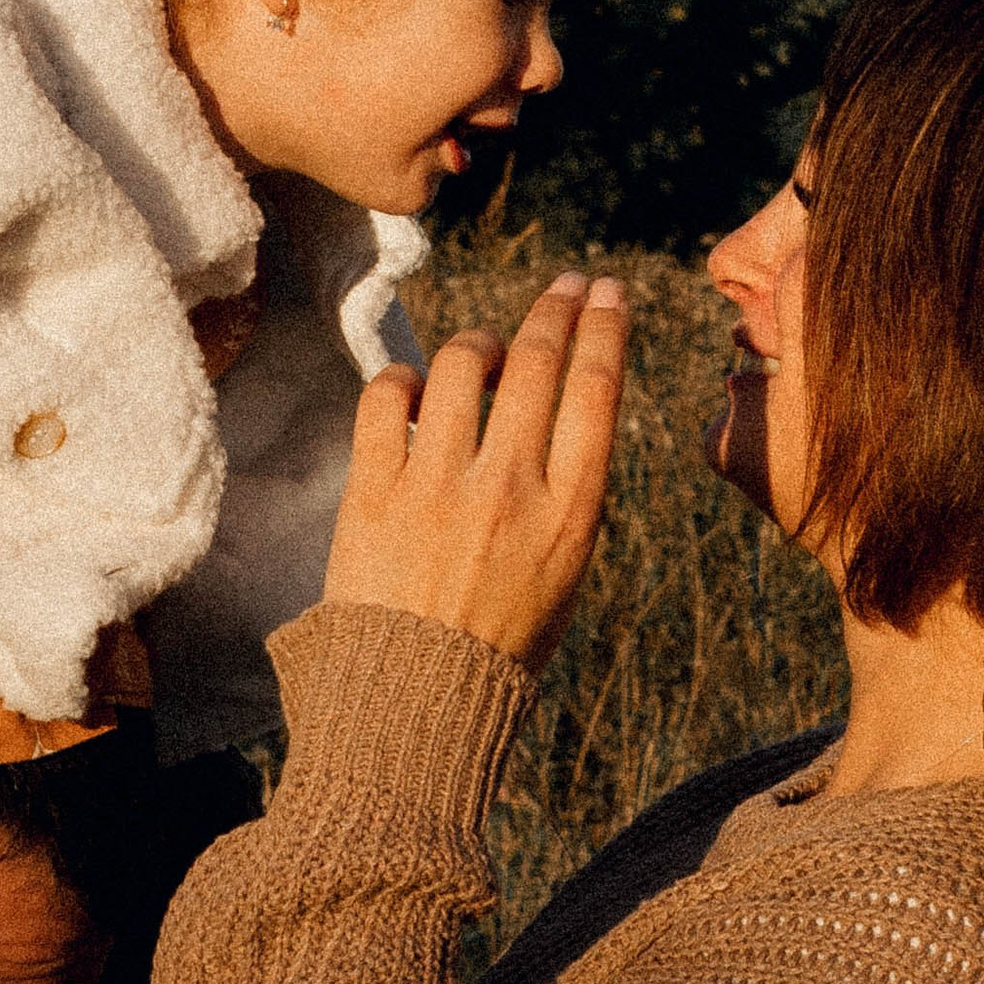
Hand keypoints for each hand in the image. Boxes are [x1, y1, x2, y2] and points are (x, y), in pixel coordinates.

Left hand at [324, 271, 628, 671]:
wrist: (416, 700)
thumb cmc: (496, 643)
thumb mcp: (562, 574)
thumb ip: (564, 493)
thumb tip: (556, 411)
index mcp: (569, 514)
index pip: (596, 391)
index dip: (605, 328)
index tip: (607, 293)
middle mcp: (510, 489)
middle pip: (539, 362)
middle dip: (558, 306)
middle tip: (565, 284)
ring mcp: (439, 487)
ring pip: (464, 364)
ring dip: (479, 343)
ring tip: (482, 354)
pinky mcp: (376, 492)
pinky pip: (388, 398)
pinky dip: (404, 380)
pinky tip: (413, 391)